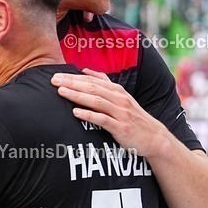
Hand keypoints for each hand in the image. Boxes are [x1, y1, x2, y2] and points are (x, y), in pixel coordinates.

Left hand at [51, 68, 169, 155]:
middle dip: (72, 83)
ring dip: (78, 96)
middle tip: (53, 80)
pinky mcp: (121, 128)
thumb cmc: (133, 117)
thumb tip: (85, 70)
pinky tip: (76, 113)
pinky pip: (103, 120)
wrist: (154, 137)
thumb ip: (104, 83)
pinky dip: (89, 115)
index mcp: (117, 90)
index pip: (92, 80)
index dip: (73, 77)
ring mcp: (120, 113)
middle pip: (92, 88)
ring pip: (96, 101)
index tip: (56, 75)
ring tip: (61, 92)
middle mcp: (119, 99)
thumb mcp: (121, 96)